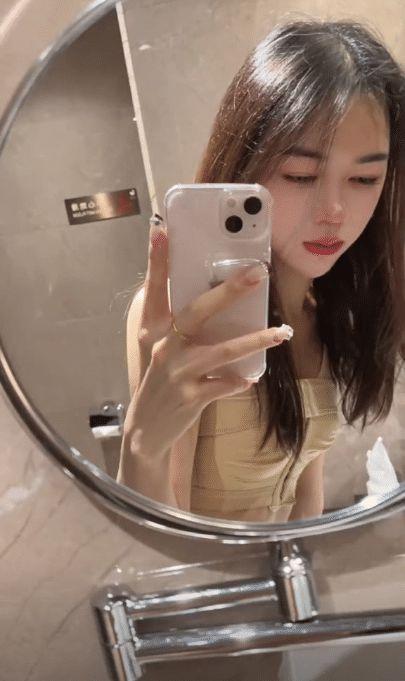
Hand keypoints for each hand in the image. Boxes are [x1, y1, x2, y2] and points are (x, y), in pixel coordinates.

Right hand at [122, 215, 293, 460]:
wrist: (146, 430)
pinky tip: (249, 379)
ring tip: (282, 332)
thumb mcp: (160, 349)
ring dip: (255, 340)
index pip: (154, 288)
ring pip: (222, 351)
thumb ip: (179, 325)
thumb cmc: (158, 381)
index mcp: (153, 330)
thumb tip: (215, 298)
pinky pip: (226, 384)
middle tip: (257, 273)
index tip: (162, 229)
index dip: (157, 259)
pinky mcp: (192, 397)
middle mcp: (164, 347)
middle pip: (198, 312)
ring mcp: (177, 373)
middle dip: (229, 291)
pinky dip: (239, 380)